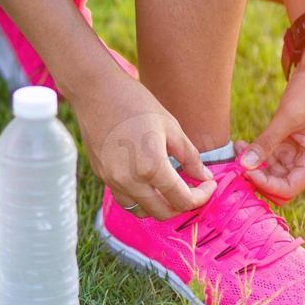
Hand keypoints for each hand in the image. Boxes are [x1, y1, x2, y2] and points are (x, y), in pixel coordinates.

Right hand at [68, 70, 214, 219]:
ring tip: (169, 188)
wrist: (95, 91)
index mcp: (151, 167)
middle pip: (162, 213)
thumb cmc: (136, 102)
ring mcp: (112, 181)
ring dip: (158, 206)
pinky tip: (148, 180)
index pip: (182, 200)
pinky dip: (140, 197)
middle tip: (193, 190)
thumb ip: (190, 157)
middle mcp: (130, 181)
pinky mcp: (102, 176)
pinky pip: (124, 198)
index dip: (201, 197)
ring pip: (140, 211)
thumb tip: (205, 177)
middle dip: (182, 206)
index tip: (208, 186)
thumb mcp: (171, 126)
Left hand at [238, 34, 304, 201]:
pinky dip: (256, 153)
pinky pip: (270, 156)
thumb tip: (244, 166)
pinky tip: (241, 145)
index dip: (264, 184)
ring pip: (272, 171)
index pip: (287, 189)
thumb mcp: (287, 117)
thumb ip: (266, 143)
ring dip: (253, 165)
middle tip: (236, 165)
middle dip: (258, 177)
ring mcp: (299, 152)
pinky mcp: (289, 141)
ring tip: (236, 150)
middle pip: (279, 184)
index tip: (244, 170)